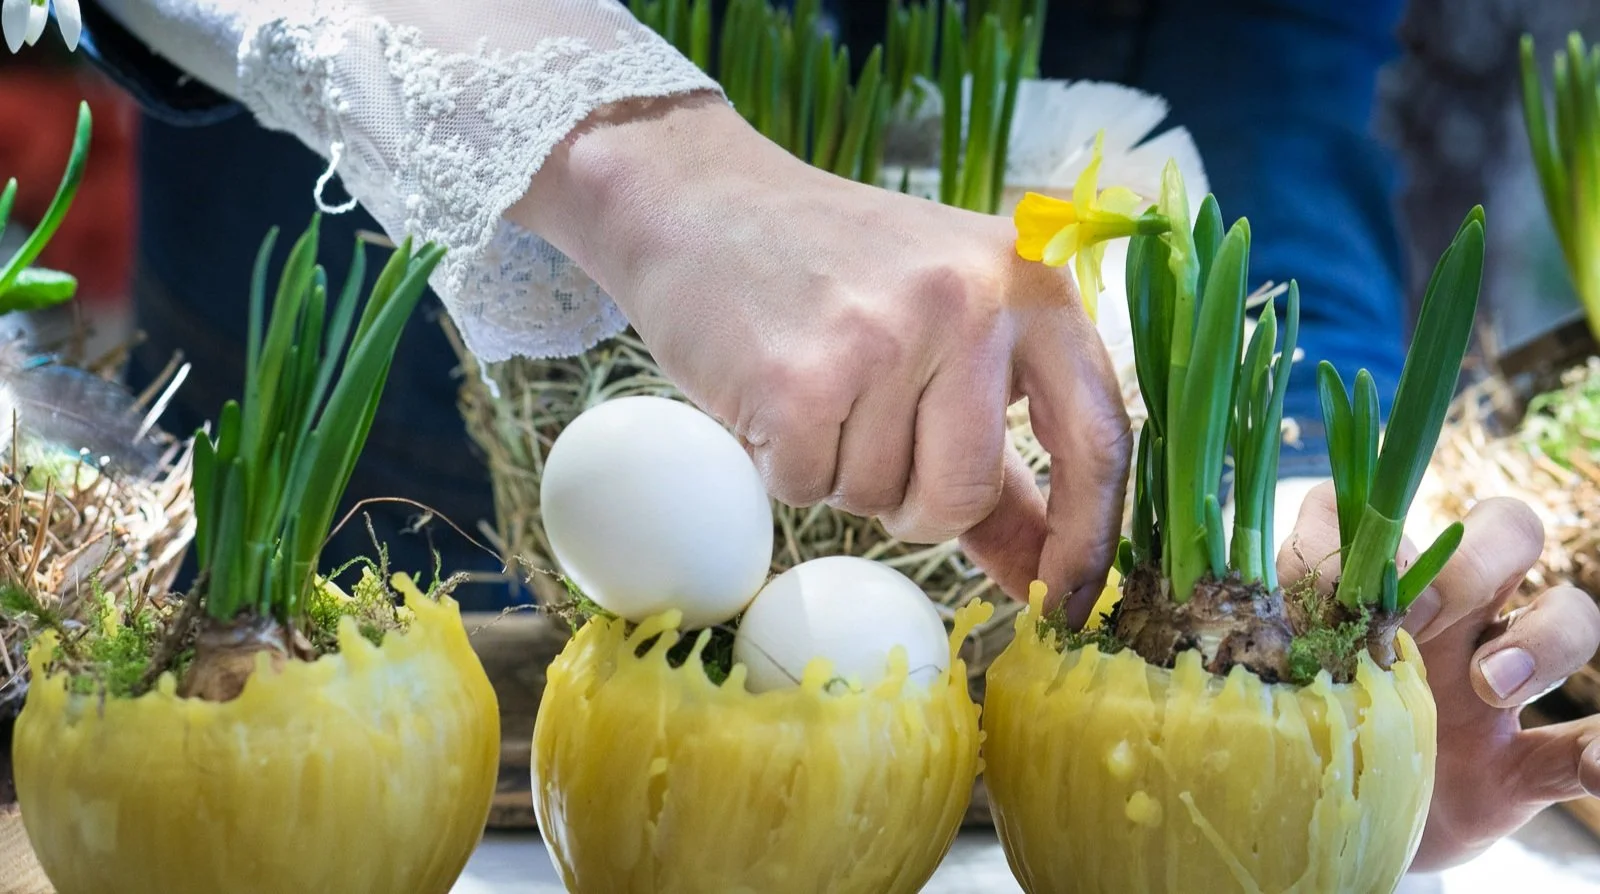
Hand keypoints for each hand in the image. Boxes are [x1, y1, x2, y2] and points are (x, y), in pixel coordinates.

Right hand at [516, 93, 1130, 613]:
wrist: (701, 199)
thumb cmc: (831, 273)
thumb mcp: (942, 331)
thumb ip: (1000, 449)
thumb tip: (1044, 574)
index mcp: (1032, 285)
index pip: (1099, 439)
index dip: (1087, 540)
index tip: (1070, 608)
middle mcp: (972, 301)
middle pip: (966, 493)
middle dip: (916, 506)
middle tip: (869, 438)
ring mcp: (885, 334)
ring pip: (880, 497)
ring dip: (841, 471)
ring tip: (816, 384)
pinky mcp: (801, 375)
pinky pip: (807, 488)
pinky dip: (783, 463)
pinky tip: (771, 390)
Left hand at [1278, 482, 1599, 871]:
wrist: (1321, 820)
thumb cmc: (1299, 722)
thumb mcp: (1283, 659)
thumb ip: (1289, 608)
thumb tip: (1302, 568)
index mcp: (1387, 584)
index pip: (1401, 506)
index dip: (1392, 529)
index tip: (1363, 589)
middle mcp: (1455, 615)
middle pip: (1511, 531)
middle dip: (1478, 561)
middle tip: (1423, 626)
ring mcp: (1500, 684)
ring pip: (1570, 615)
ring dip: (1543, 643)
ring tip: (1490, 689)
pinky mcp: (1524, 762)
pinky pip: (1589, 738)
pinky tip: (1595, 766)